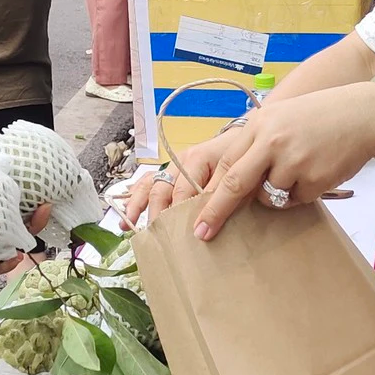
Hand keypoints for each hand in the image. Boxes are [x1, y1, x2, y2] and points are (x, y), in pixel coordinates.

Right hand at [123, 128, 243, 223]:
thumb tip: (206, 225)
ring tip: (127, 225)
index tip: (174, 235)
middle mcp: (182, 160)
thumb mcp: (240, 177)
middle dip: (155, 213)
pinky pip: (150, 181)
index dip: (178, 215)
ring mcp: (175, 164)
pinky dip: (137, 196)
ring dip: (137, 204)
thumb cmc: (244, 160)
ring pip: (150, 183)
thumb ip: (225, 198)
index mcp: (199, 159)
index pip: (182, 191)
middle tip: (153, 236)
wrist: (248, 138)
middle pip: (161, 188)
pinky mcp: (172, 169)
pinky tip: (128, 212)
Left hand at [192, 82, 374, 240]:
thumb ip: (254, 146)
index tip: (197, 218)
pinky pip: (296, 200)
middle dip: (217, 212)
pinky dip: (302, 193)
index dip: (208, 195)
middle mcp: (272, 141)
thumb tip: (228, 187)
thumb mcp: (279, 119)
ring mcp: (295, 161)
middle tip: (203, 233)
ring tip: (299, 168)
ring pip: (268, 197)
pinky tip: (317, 170)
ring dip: (277, 193)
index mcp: (258, 125)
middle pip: (235, 185)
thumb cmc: (317, 117)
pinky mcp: (315, 179)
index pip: (225, 165)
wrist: (365, 113)